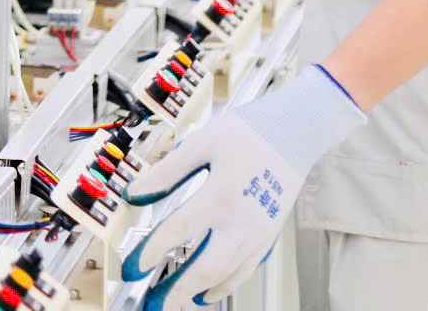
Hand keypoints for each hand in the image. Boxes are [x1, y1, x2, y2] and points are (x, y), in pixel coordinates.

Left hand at [121, 66, 363, 308]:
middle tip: (153, 304)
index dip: (151, 252)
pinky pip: (245, 270)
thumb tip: (134, 193)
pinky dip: (225, 286)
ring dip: (198, 292)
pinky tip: (208, 293)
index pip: (178, 231)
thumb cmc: (250, 133)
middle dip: (176, 291)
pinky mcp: (268, 236)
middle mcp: (241, 219)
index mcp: (221, 194)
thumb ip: (167, 171)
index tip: (132, 268)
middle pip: (205, 266)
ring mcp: (258, 232)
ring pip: (226, 275)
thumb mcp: (202, 143)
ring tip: (174, 303)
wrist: (295, 132)